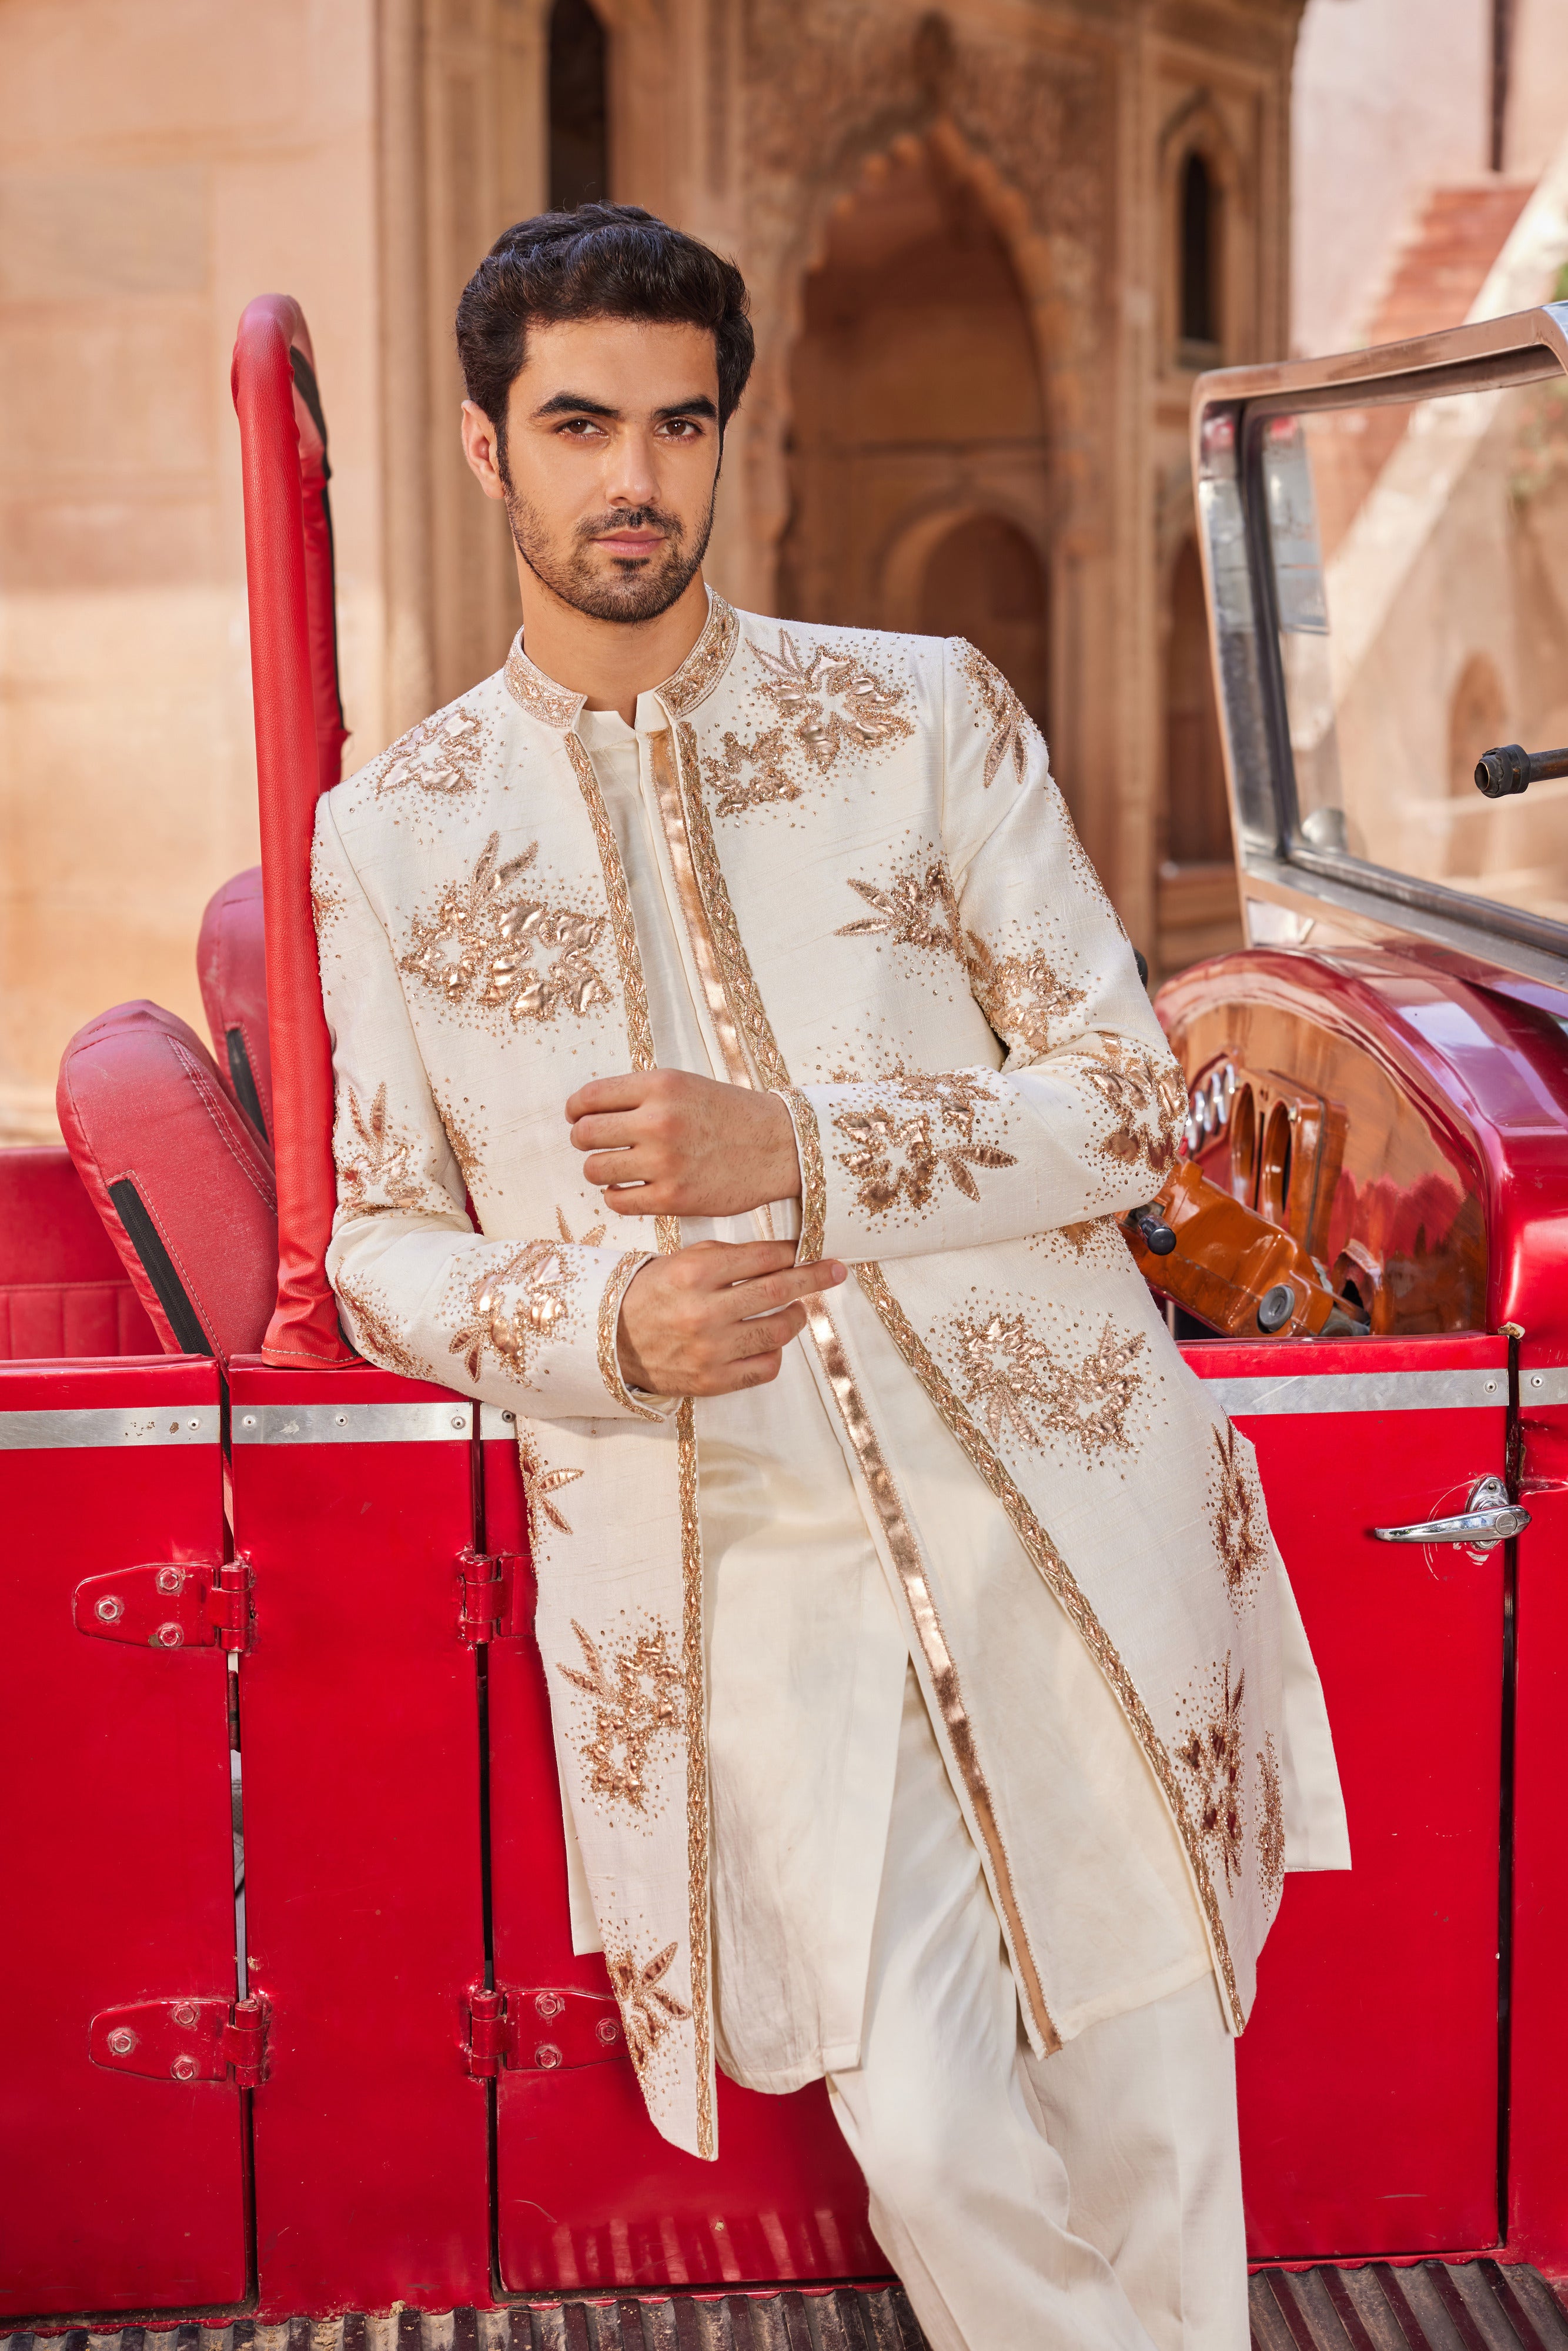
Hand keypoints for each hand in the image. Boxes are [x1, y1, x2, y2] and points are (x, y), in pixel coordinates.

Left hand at [565, 1068, 800, 1218]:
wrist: (778, 1145)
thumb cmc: (727, 1114)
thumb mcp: (684, 1085)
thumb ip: (638, 1094)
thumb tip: (584, 1113)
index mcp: (660, 1086)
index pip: (590, 1098)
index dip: (576, 1110)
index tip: (578, 1117)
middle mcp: (659, 1121)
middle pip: (585, 1135)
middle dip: (582, 1140)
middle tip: (593, 1144)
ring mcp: (666, 1162)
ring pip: (595, 1170)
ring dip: (598, 1170)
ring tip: (615, 1168)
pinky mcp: (674, 1198)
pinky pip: (617, 1202)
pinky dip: (616, 1196)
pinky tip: (629, 1189)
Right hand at [617, 1239, 845, 1395]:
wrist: (611, 1342)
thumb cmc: (651, 1295)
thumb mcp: (680, 1261)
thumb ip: (728, 1257)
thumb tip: (782, 1255)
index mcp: (693, 1273)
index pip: (762, 1257)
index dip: (793, 1252)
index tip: (810, 1250)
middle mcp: (703, 1311)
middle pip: (779, 1289)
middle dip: (814, 1277)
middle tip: (835, 1271)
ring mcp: (709, 1350)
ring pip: (779, 1330)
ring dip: (796, 1316)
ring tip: (795, 1309)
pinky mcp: (712, 1381)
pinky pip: (766, 1367)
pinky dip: (775, 1352)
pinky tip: (769, 1341)